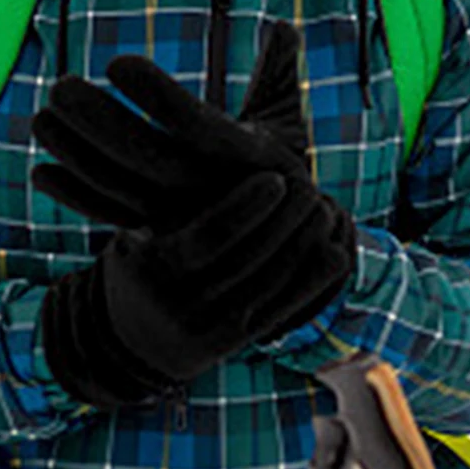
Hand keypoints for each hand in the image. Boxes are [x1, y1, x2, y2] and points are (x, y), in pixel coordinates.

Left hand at [32, 20, 312, 231]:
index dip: (156, 96)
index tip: (117, 63)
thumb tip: (285, 26)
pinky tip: (40, 174)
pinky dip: (74, 198)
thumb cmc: (274, 168)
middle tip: (60, 87)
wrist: (276, 246)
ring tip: (40, 121)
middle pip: (144, 157)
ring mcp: (176, 214)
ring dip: (75, 154)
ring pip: (118, 186)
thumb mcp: (287, 120)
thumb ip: (280, 71)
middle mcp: (206, 189)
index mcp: (243, 156)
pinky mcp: (153, 232)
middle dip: (97, 121)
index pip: (195, 125)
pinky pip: (109, 216)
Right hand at [41, 168, 354, 409]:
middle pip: (249, 259)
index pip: (211, 235)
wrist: (134, 336)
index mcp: (149, 268)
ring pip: (271, 285)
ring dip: (305, 246)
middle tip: (310, 187)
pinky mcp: (235, 345)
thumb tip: (189, 122)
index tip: (277, 177)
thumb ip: (162, 189)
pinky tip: (336, 253)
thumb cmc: (141, 259)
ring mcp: (208, 330)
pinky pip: (282, 312)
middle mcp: (178, 306)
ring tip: (325, 209)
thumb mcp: (138, 228)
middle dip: (286, 222)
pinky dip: (313, 283)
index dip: (247, 206)